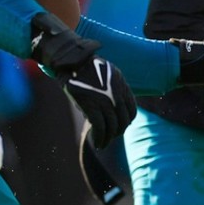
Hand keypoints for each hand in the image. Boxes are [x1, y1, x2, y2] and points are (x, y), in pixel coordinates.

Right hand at [30, 13, 135, 147]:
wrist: (72, 61)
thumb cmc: (87, 67)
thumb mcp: (110, 74)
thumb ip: (115, 89)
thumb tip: (115, 107)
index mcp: (123, 87)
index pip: (132, 111)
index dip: (127, 122)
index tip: (120, 127)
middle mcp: (116, 96)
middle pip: (123, 121)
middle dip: (117, 132)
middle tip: (111, 137)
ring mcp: (104, 102)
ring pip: (112, 127)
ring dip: (108, 139)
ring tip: (103, 143)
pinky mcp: (90, 106)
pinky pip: (99, 128)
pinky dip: (100, 139)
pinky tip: (98, 143)